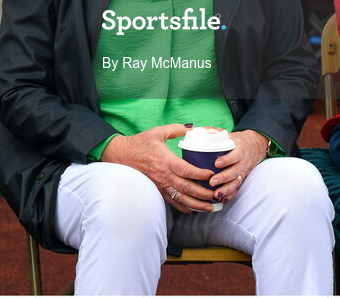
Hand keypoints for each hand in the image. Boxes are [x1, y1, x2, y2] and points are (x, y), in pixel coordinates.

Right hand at [100, 124, 216, 212]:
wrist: (122, 155)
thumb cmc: (140, 143)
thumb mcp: (157, 132)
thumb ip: (175, 130)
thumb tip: (191, 128)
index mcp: (166, 161)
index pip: (188, 171)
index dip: (201, 175)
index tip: (213, 175)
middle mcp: (165, 176)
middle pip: (188, 188)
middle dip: (204, 194)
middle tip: (217, 195)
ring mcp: (161, 185)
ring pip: (181, 199)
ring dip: (197, 205)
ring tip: (210, 207)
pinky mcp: (158, 191)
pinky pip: (173, 202)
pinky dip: (184, 208)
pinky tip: (194, 210)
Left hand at [208, 130, 267, 203]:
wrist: (255, 146)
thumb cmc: (237, 141)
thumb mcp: (230, 136)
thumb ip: (214, 136)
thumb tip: (192, 131)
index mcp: (239, 150)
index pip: (234, 156)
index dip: (226, 160)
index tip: (216, 163)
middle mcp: (242, 162)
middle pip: (234, 172)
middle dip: (223, 178)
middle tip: (212, 182)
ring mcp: (243, 172)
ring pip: (236, 182)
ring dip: (226, 190)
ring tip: (216, 195)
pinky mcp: (241, 178)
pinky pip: (237, 188)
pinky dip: (230, 195)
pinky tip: (223, 200)